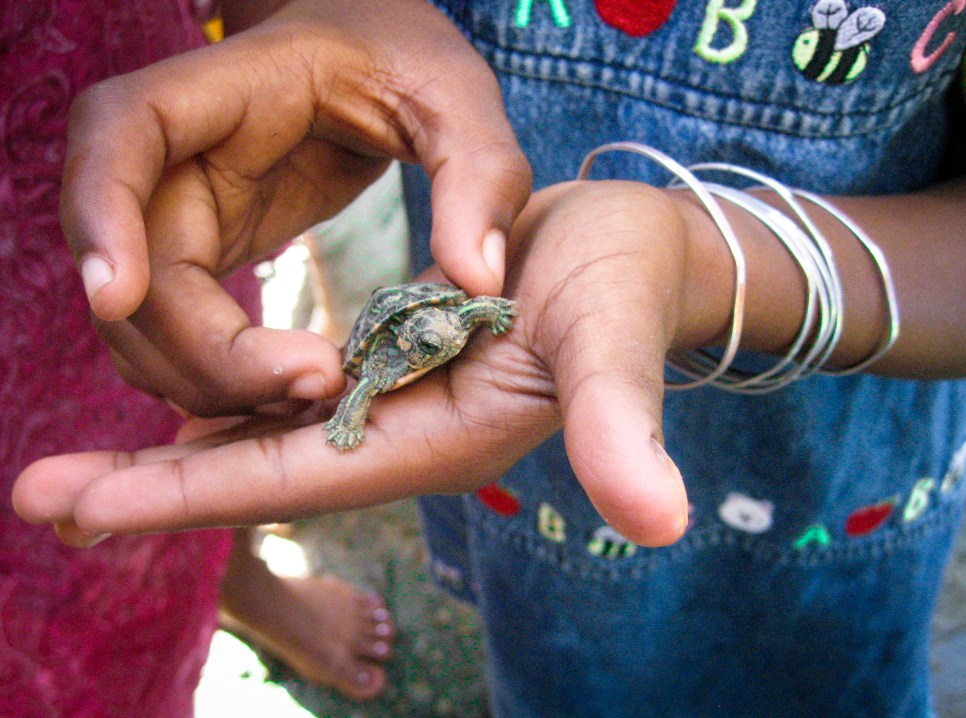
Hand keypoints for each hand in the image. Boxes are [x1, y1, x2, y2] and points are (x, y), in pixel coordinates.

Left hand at [17, 181, 734, 547]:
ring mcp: (393, 398)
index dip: (182, 493)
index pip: (288, 478)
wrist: (634, 254)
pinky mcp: (393, 360)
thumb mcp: (614, 343)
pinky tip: (182, 408)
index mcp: (432, 436)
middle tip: (36, 495)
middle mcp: (400, 431)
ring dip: (175, 454)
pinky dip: (230, 408)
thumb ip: (621, 425)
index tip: (74, 505)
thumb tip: (660, 520)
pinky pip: (295, 397)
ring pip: (267, 436)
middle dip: (148, 488)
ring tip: (79, 467)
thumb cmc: (625, 287)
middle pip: (256, 470)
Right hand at [65, 0, 530, 413]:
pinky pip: (179, 334)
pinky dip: (221, 379)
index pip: (121, 133)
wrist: (373, 60)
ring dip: (209, 381)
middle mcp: (183, 154)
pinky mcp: (204, 255)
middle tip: (317, 387)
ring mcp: (184, 209)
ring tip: (316, 400)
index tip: (115, 295)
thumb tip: (481, 282)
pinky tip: (294, 396)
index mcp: (230, 89)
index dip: (101, 213)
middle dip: (204, 351)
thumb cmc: (405, 62)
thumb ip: (482, 175)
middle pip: (136, 265)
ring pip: (143, 319)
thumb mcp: (457, 98)